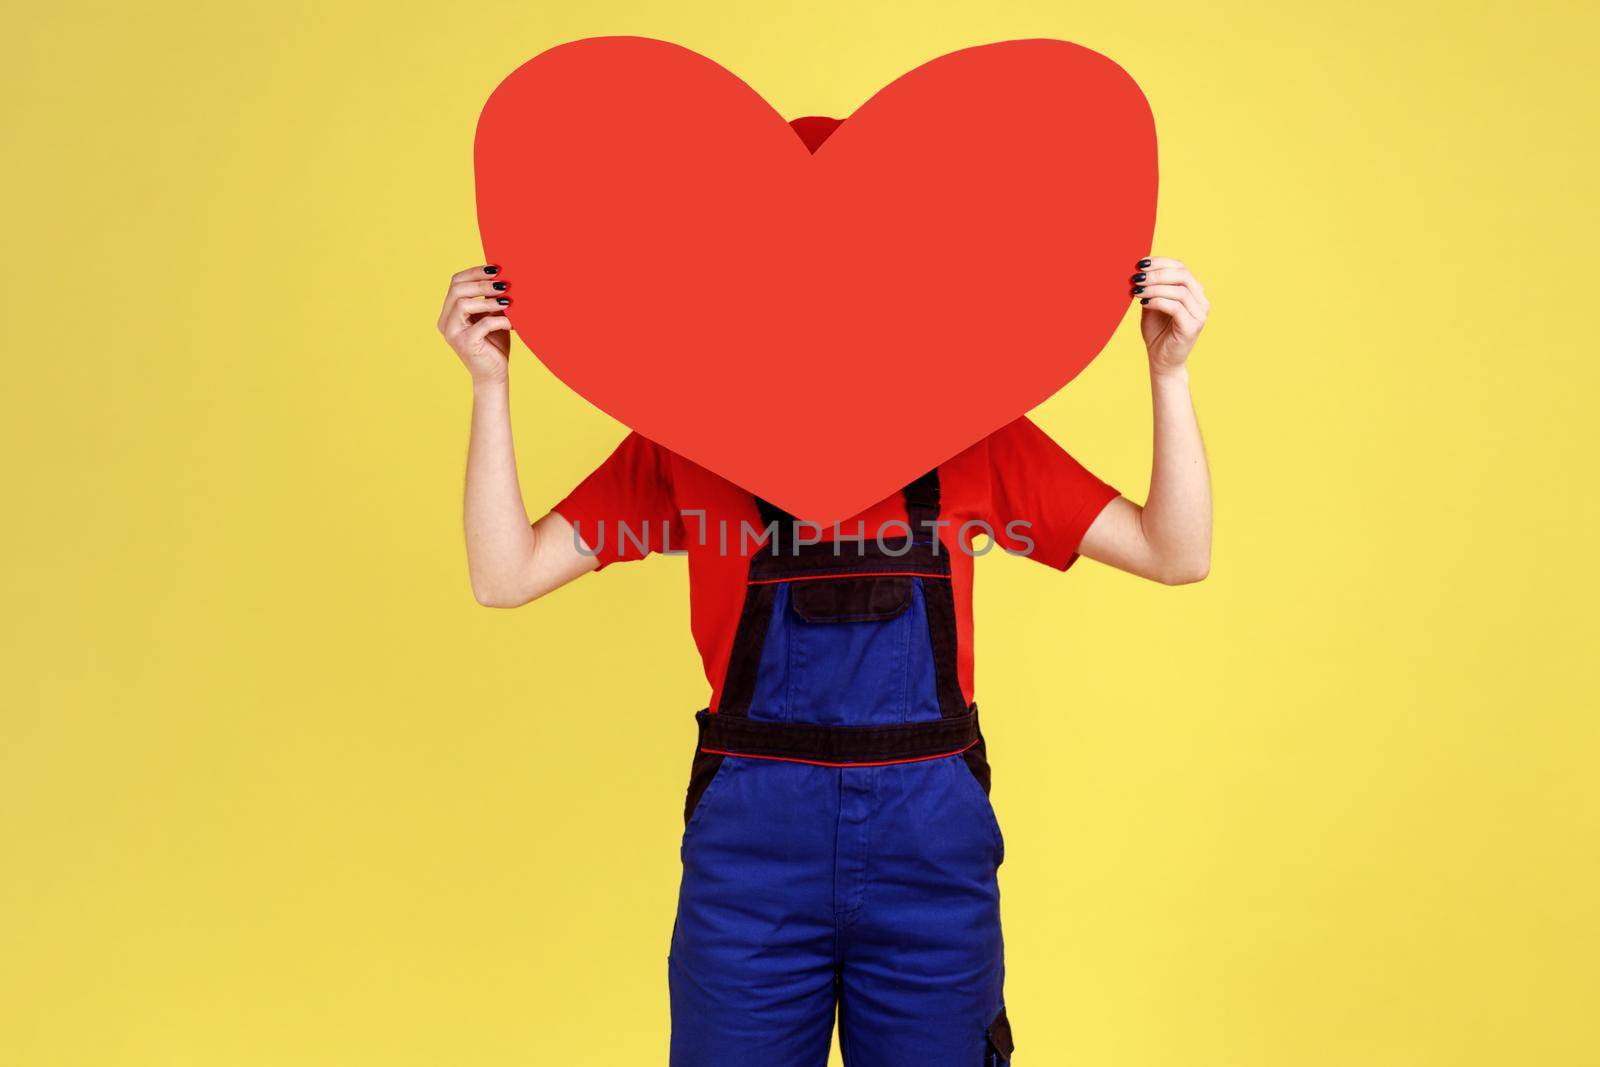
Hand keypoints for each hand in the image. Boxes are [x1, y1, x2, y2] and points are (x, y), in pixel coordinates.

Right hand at [438, 264, 514, 384]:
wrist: (494, 375)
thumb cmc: (494, 345)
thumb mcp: (491, 316)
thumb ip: (489, 298)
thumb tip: (502, 273)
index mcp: (449, 312)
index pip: (455, 282)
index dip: (475, 272)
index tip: (496, 269)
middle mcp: (446, 322)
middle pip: (457, 290)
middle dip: (482, 283)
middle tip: (505, 284)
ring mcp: (452, 334)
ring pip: (463, 304)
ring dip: (488, 300)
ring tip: (508, 301)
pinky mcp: (465, 344)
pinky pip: (481, 325)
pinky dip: (498, 321)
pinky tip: (512, 324)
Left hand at [1130, 255, 1208, 374]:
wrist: (1161, 361)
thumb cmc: (1157, 332)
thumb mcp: (1152, 305)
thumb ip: (1151, 288)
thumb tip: (1138, 270)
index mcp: (1194, 292)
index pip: (1181, 267)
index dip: (1160, 262)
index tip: (1140, 263)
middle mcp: (1201, 301)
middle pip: (1183, 275)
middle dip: (1157, 273)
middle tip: (1137, 277)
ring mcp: (1200, 314)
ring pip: (1180, 290)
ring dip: (1155, 287)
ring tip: (1136, 290)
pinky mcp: (1192, 327)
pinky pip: (1176, 307)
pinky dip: (1158, 301)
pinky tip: (1143, 302)